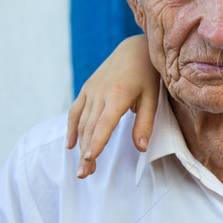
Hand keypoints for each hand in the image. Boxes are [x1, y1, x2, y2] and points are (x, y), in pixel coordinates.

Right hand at [65, 35, 158, 177]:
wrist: (133, 49)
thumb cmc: (147, 75)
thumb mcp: (152, 98)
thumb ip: (145, 123)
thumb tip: (140, 148)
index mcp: (117, 95)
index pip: (104, 123)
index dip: (97, 141)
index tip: (89, 158)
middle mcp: (100, 93)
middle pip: (90, 128)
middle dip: (86, 152)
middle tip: (84, 174)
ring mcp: (90, 91)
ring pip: (81, 122)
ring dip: (80, 145)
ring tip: (83, 166)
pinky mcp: (86, 89)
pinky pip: (75, 111)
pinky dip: (71, 128)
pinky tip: (70, 145)